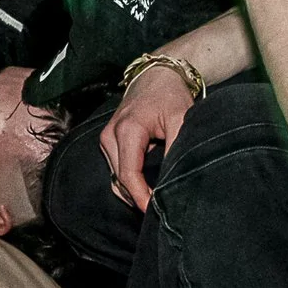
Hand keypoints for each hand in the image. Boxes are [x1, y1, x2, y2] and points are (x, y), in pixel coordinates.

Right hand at [100, 62, 196, 213]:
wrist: (157, 75)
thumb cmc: (171, 96)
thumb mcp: (181, 120)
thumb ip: (176, 149)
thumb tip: (171, 181)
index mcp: (127, 130)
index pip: (128, 174)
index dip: (140, 197)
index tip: (154, 211)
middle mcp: (110, 135)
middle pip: (119, 179)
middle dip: (137, 197)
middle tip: (159, 211)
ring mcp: (106, 138)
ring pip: (114, 176)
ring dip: (131, 191)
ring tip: (153, 202)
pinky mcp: (107, 140)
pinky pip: (114, 169)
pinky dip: (127, 182)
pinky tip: (144, 189)